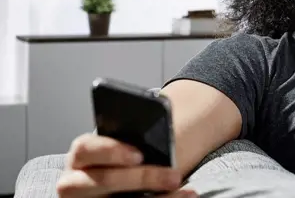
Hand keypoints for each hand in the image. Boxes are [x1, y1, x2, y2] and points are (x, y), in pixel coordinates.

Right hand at [56, 133, 196, 197]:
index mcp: (82, 155)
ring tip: (181, 186)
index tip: (140, 154)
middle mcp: (77, 181)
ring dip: (156, 197)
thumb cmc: (126, 155)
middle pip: (101, 180)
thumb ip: (135, 139)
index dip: (111, 150)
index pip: (85, 148)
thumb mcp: (127, 144)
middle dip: (139, 178)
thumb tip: (160, 134)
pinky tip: (184, 195)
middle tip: (173, 175)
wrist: (126, 176)